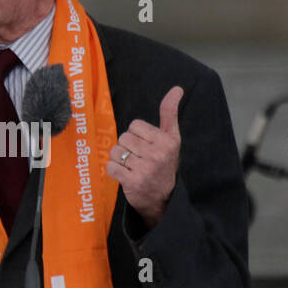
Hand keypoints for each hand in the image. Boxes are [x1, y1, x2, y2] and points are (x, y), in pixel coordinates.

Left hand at [106, 85, 181, 229]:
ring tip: (131, 167)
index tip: (145, 146)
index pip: (135, 125)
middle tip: (138, 159)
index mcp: (167, 141)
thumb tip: (177, 89)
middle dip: (127, 147)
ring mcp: (145, 169)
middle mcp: (158, 154)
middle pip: (123, 138)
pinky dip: (114, 171)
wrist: (163, 198)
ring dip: (119, 159)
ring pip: (115, 151)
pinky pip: (110, 167)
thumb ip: (170, 113)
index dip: (136, 135)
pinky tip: (125, 175)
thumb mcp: (172, 138)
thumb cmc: (165, 163)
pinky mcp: (133, 182)